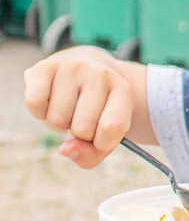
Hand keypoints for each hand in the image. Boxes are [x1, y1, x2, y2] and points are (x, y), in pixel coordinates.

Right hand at [23, 47, 134, 167]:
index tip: (100, 135)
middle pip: (82, 129)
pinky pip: (34, 104)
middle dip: (77, 132)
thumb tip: (64, 150)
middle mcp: (101, 74)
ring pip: (57, 119)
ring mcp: (73, 68)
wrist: (86, 67)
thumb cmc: (96, 108)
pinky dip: (38, 112)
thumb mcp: (105, 133)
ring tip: (67, 106)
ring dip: (58, 123)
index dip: (102, 143)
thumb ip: (91, 155)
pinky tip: (49, 100)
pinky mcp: (45, 66)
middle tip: (81, 116)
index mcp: (123, 90)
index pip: (113, 128)